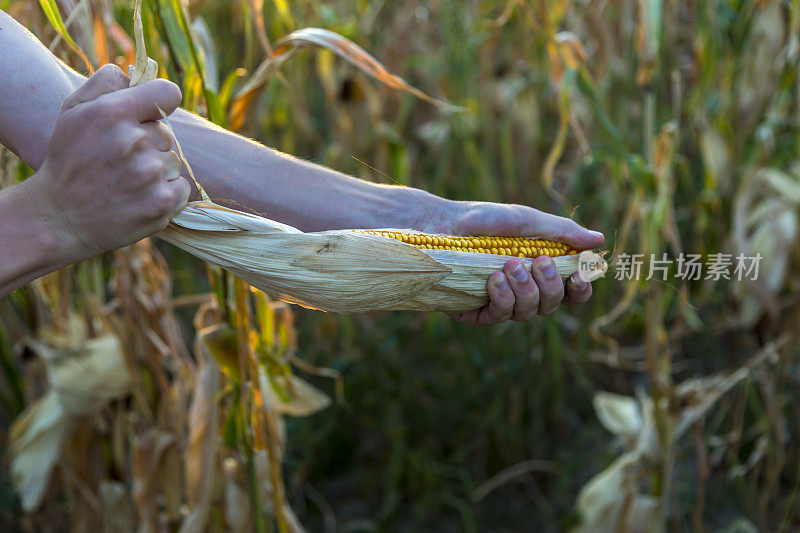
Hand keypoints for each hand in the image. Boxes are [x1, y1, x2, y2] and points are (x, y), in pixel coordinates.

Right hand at [20, 64, 187, 263]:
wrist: (59, 218)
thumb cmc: (68, 160)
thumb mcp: (73, 111)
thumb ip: (106, 83)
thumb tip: (138, 74)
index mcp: (113, 112)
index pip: (167, 93)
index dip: (159, 103)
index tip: (147, 116)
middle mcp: (135, 141)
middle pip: (167, 134)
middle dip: (149, 145)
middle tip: (119, 161)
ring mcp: (150, 174)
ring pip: (172, 162)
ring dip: (156, 171)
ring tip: (125, 182)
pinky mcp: (162, 203)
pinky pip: (181, 189)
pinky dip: (166, 194)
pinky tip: (138, 198)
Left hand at [424, 201, 603, 324]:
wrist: (439, 223)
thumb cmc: (482, 220)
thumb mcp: (525, 221)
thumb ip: (562, 232)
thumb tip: (599, 240)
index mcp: (537, 271)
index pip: (568, 291)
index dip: (580, 290)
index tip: (582, 276)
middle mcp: (521, 291)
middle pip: (551, 306)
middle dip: (551, 286)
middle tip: (538, 262)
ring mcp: (498, 304)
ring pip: (527, 314)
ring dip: (525, 290)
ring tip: (509, 264)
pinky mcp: (474, 313)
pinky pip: (498, 317)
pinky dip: (502, 299)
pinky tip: (494, 279)